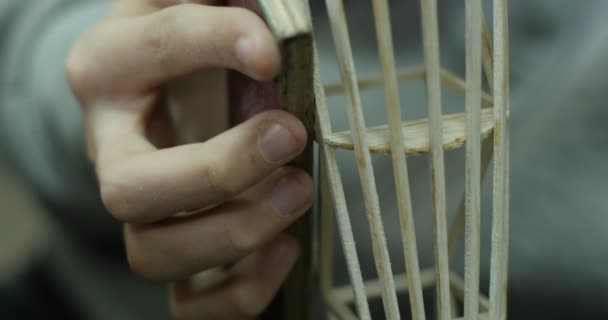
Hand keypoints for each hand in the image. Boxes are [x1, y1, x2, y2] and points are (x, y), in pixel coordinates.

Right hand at [66, 1, 312, 318]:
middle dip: (217, 170)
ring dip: (235, 233)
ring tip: (298, 191)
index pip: (154, 52)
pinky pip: (189, 303)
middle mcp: (109, 150)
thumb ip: (222, 6)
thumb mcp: (195, 7)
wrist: (157, 94)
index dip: (213, 46)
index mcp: (111, 70)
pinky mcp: (173, 251)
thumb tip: (267, 16)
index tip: (270, 53)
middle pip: (133, 189)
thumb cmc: (184, 50)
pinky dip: (239, 291)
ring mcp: (139, 211)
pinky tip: (285, 249)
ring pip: (154, 253)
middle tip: (290, 136)